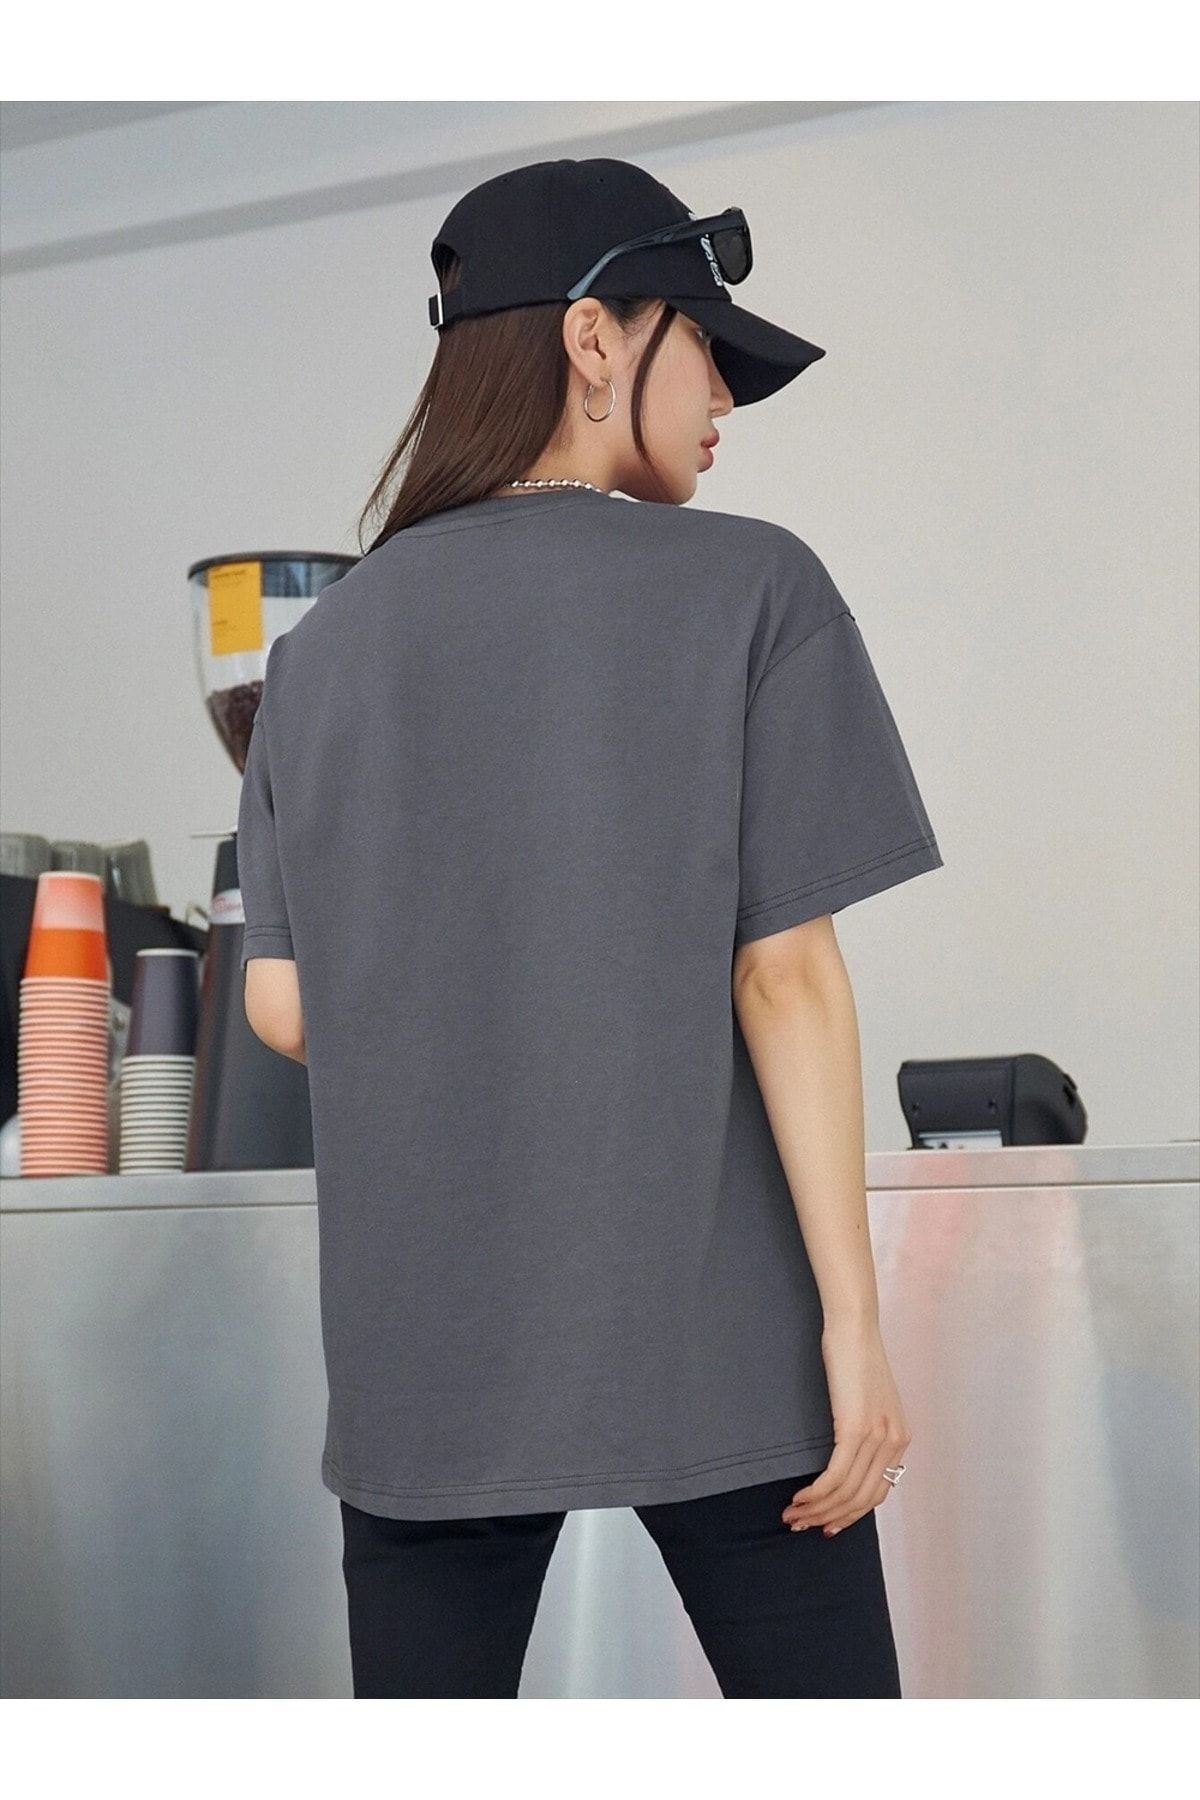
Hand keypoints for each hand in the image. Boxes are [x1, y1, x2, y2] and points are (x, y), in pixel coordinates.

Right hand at [781, 1317, 910, 1535]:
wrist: (853, 1326)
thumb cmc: (853, 1356)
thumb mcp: (868, 1399)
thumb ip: (865, 1430)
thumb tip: (844, 1458)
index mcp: (900, 1439)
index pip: (877, 1494)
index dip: (850, 1515)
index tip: (826, 1524)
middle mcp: (894, 1443)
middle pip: (862, 1501)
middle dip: (829, 1518)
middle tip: (800, 1523)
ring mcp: (876, 1437)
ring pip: (846, 1493)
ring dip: (816, 1509)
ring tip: (791, 1514)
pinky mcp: (854, 1428)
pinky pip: (835, 1476)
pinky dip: (816, 1493)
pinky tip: (799, 1498)